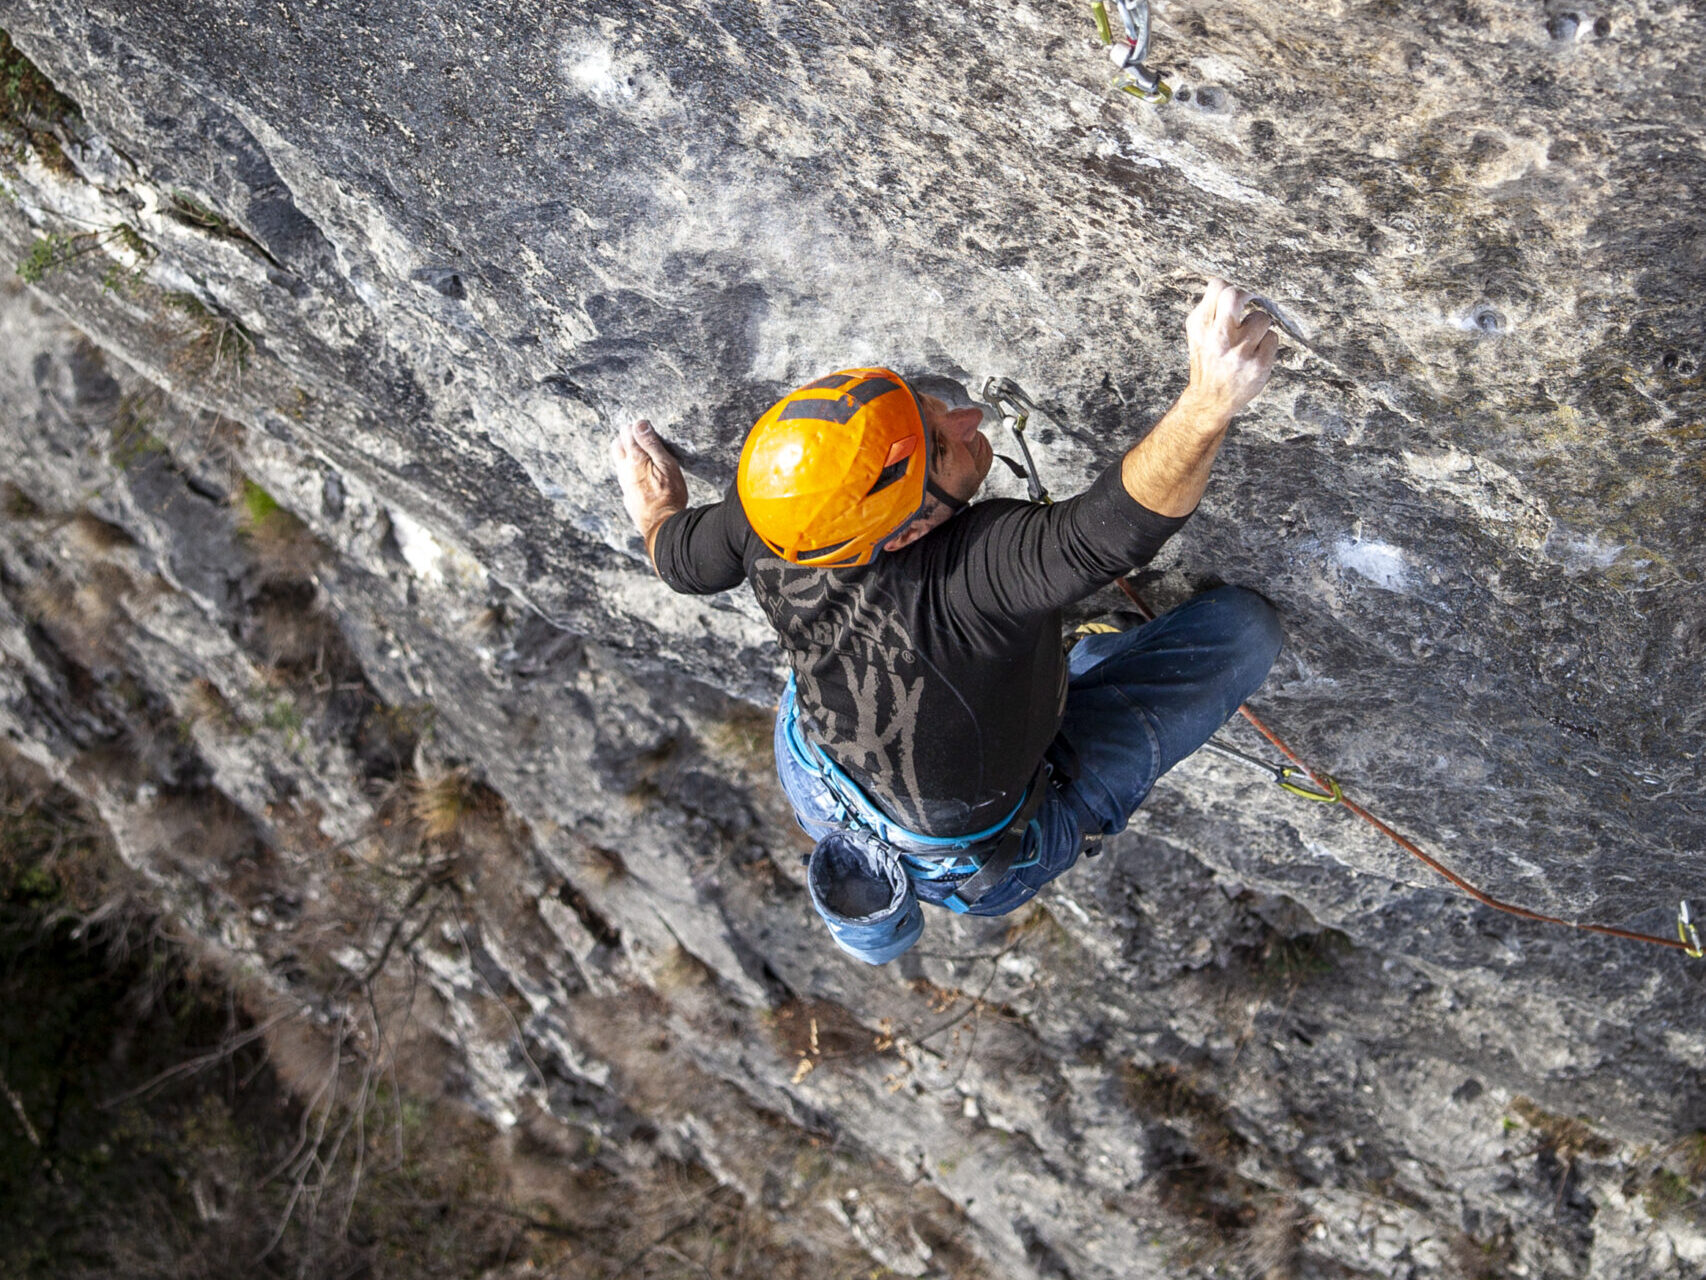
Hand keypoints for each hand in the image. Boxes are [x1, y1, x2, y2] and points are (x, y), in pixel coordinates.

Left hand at [610, 420, 687, 548]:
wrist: (663, 525)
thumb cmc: (669, 494)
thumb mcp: (667, 465)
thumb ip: (651, 444)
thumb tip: (639, 424)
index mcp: (634, 460)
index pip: (627, 433)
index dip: (636, 427)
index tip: (645, 426)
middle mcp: (624, 470)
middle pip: (616, 445)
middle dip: (625, 437)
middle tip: (639, 436)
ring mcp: (624, 484)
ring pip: (619, 462)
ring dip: (626, 454)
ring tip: (641, 454)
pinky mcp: (627, 496)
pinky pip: (623, 477)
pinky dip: (629, 470)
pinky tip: (642, 475)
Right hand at [1182, 278, 1279, 425]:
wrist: (1209, 400)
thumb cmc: (1207, 359)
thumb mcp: (1198, 334)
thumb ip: (1210, 308)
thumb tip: (1229, 282)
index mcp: (1200, 327)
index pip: (1217, 287)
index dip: (1232, 288)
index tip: (1238, 298)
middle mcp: (1218, 338)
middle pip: (1235, 295)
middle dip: (1247, 296)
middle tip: (1250, 304)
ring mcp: (1239, 353)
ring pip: (1262, 318)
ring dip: (1260, 325)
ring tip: (1250, 339)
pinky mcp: (1258, 366)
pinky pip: (1273, 338)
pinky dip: (1267, 344)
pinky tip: (1256, 354)